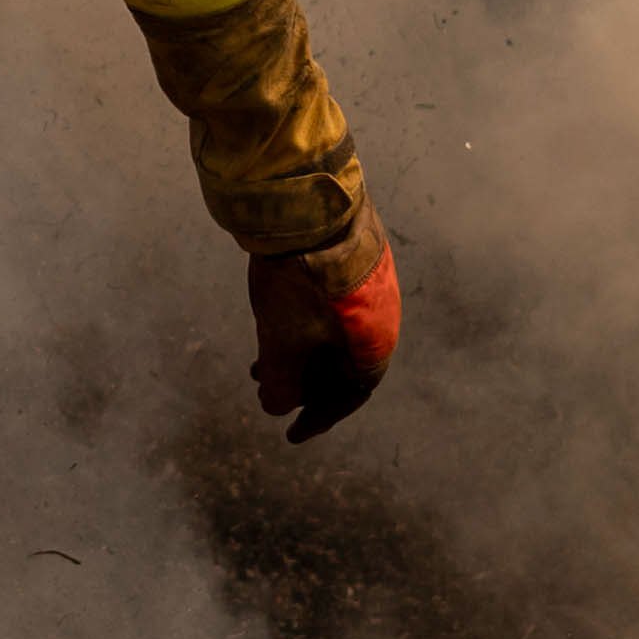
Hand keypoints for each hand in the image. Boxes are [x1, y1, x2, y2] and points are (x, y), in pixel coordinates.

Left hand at [248, 237, 399, 441]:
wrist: (306, 204)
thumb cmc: (300, 282)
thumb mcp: (285, 342)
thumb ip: (283, 384)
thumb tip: (276, 408)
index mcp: (374, 344)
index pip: (350, 396)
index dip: (319, 418)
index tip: (291, 434)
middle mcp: (379, 317)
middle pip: (339, 367)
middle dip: (301, 385)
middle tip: (266, 392)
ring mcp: (365, 286)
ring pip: (330, 336)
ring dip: (296, 356)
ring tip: (259, 362)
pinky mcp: (347, 262)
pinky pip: (327, 310)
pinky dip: (301, 327)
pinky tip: (271, 324)